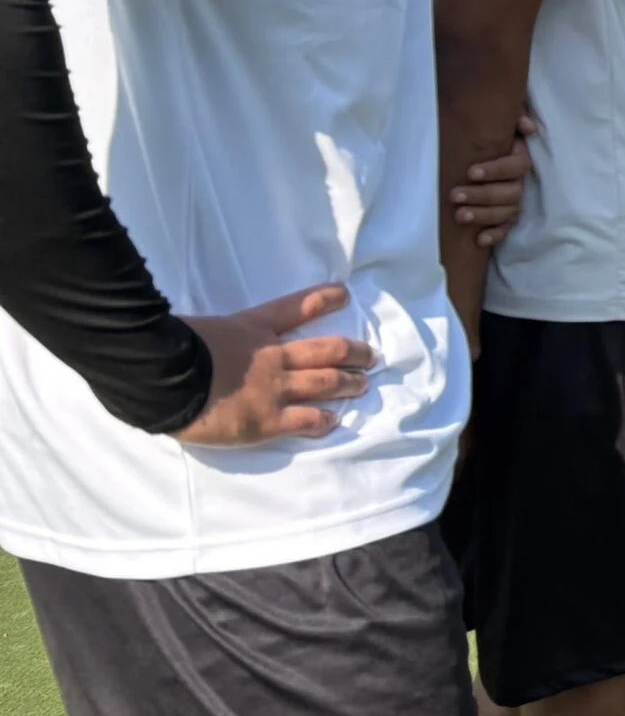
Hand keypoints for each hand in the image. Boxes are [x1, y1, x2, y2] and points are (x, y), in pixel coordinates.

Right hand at [176, 284, 377, 447]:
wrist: (163, 378)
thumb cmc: (171, 349)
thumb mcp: (197, 328)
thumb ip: (212, 334)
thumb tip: (204, 341)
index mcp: (253, 327)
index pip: (296, 307)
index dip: (323, 298)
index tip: (344, 293)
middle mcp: (274, 356)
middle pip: (326, 349)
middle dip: (353, 352)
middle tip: (370, 356)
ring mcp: (275, 388)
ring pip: (325, 383)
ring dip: (348, 384)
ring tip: (363, 385)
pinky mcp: (267, 420)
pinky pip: (305, 420)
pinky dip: (322, 421)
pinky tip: (333, 422)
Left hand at [451, 111, 537, 248]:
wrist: (473, 149)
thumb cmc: (486, 132)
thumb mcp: (497, 118)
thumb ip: (514, 115)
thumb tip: (527, 127)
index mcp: (518, 158)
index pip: (516, 166)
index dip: (496, 170)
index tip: (470, 172)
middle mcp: (519, 181)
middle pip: (510, 193)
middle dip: (481, 195)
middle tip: (454, 195)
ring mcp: (512, 201)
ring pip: (507, 212)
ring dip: (483, 215)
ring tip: (458, 215)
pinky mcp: (504, 217)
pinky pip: (505, 229)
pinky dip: (495, 235)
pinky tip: (479, 240)